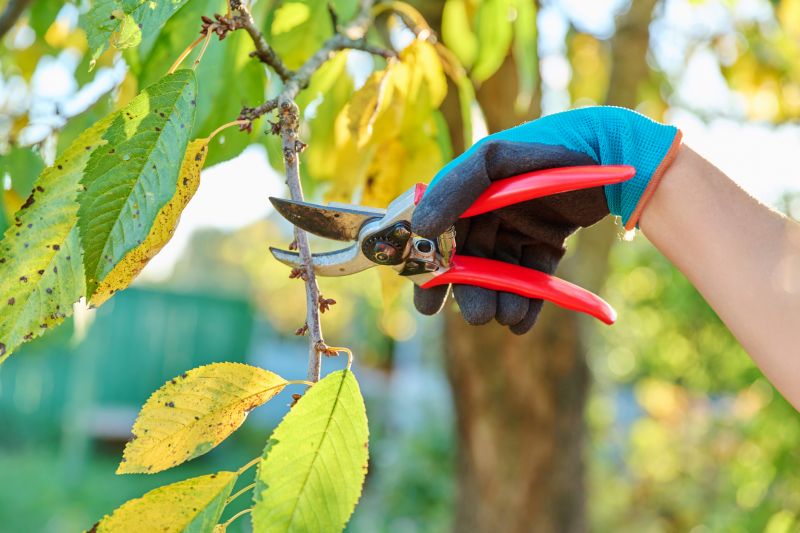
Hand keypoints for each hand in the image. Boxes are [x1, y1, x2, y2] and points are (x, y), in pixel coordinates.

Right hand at [411, 106, 681, 333]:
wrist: (615, 152)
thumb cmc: (551, 147)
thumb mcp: (497, 159)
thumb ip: (457, 187)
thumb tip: (422, 227)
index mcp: (469, 192)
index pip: (439, 236)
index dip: (431, 270)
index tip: (429, 303)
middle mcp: (489, 212)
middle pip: (470, 262)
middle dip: (472, 293)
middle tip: (479, 316)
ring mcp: (519, 228)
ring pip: (500, 274)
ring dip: (501, 299)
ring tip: (509, 316)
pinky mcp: (547, 243)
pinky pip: (532, 277)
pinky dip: (528, 302)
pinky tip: (524, 322)